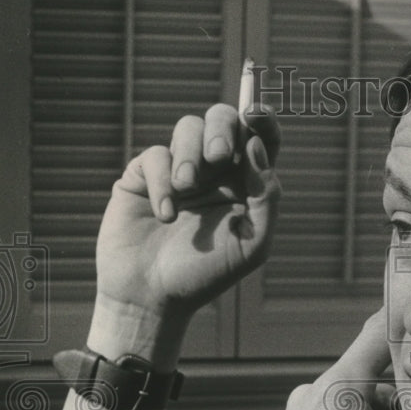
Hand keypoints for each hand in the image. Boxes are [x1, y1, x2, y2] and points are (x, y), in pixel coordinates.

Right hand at [88, 94, 280, 368]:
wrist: (153, 297)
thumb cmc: (206, 275)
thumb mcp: (251, 244)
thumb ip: (266, 197)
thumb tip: (258, 146)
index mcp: (245, 184)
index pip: (260, 138)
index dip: (263, 119)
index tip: (257, 112)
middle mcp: (215, 172)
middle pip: (224, 119)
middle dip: (223, 128)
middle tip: (219, 156)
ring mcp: (178, 169)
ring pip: (189, 128)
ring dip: (191, 154)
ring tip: (186, 188)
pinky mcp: (144, 176)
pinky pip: (156, 155)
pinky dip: (162, 181)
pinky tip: (164, 214)